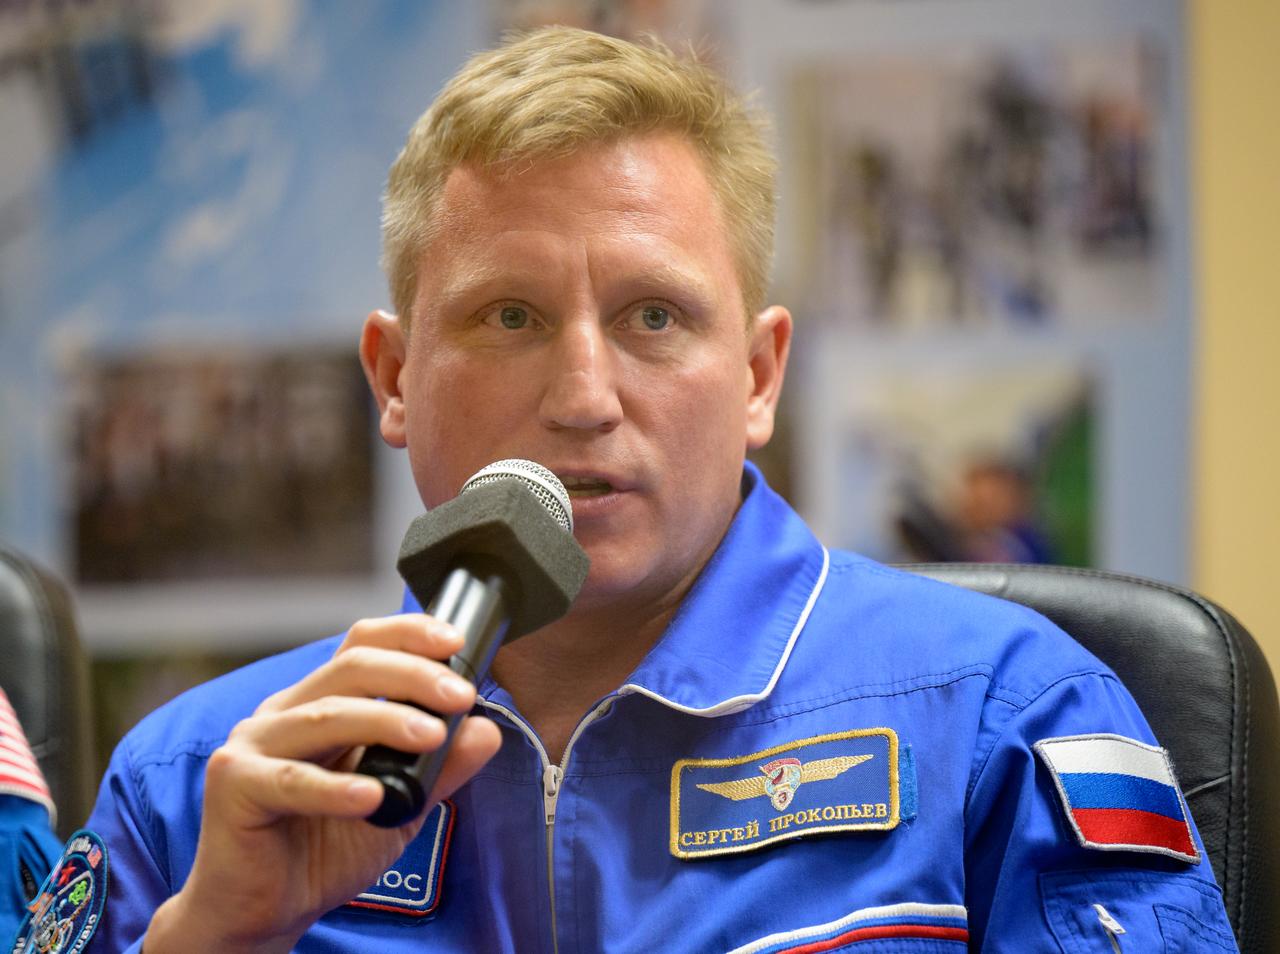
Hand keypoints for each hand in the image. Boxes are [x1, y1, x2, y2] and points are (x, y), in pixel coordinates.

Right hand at [143, 615, 502, 952]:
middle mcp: (285, 712)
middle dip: (413, 676)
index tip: (456, 642)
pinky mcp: (234, 785)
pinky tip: (373, 797)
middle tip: (460, 696)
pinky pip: (289, 780)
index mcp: (320, 703)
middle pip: (351, 668)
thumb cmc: (324, 850)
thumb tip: (487, 732)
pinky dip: (334, 787)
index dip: (408, 634)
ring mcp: (254, 744)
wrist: (265, 911)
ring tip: (431, 737)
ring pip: (326, 715)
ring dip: (385, 720)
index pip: (363, 646)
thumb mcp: (400, 806)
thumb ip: (439, 769)